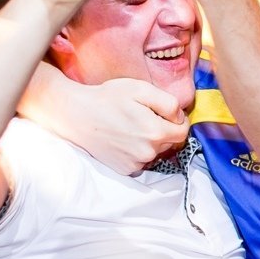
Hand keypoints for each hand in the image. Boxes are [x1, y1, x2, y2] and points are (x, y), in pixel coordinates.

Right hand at [20, 68, 189, 175]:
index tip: (163, 112)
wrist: (76, 115)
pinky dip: (137, 150)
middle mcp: (148, 153)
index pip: (183, 132)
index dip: (177, 120)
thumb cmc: (107, 98)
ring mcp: (136, 164)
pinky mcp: (124, 169)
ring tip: (130, 126)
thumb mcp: (141, 89)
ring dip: (150, 140)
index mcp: (156, 133)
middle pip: (170, 142)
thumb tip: (180, 116)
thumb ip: (168, 102)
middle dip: (162, 129)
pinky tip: (123, 138)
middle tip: (142, 115)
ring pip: (155, 152)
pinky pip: (141, 160)